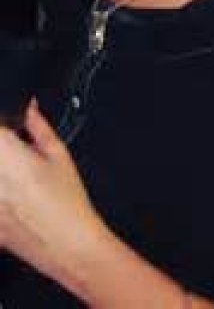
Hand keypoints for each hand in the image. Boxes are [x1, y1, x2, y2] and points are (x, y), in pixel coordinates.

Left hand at [0, 100, 105, 286]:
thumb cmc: (68, 203)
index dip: (4, 128)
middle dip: (4, 151)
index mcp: (6, 154)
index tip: (10, 131)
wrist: (65, 244)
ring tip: (18, 180)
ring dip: (3, 174)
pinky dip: (2, 194)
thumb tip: (30, 109)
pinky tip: (13, 199)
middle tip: (17, 158)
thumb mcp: (60, 156)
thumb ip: (39, 128)